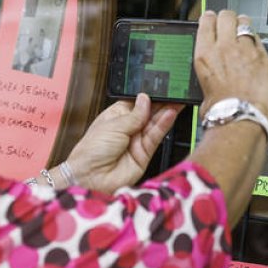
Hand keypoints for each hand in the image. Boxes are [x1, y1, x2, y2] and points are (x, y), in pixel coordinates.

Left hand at [65, 94, 182, 193]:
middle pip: (148, 113)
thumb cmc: (91, 151)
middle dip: (160, 104)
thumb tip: (145, 99)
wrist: (91, 178)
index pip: (136, 103)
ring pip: (154, 125)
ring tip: (176, 102)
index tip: (160, 89)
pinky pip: (156, 137)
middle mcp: (127, 129)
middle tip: (174, 93)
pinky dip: (164, 126)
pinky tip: (170, 115)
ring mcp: (136, 142)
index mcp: (115, 117)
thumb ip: (134, 114)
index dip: (147, 97)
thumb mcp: (113, 125)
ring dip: (165, 113)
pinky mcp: (144, 155)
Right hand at [194, 9, 267, 121]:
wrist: (242, 119)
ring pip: (246, 23)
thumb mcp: (204, 89)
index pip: (207, 21)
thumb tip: (212, 75)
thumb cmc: (222, 112)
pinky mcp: (265, 58)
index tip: (213, 20)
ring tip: (245, 35)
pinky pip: (261, 41)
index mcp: (205, 54)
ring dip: (244, 27)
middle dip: (228, 18)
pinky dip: (258, 44)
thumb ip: (210, 73)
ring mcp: (247, 50)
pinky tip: (257, 53)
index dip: (211, 18)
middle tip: (230, 24)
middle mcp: (225, 47)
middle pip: (227, 16)